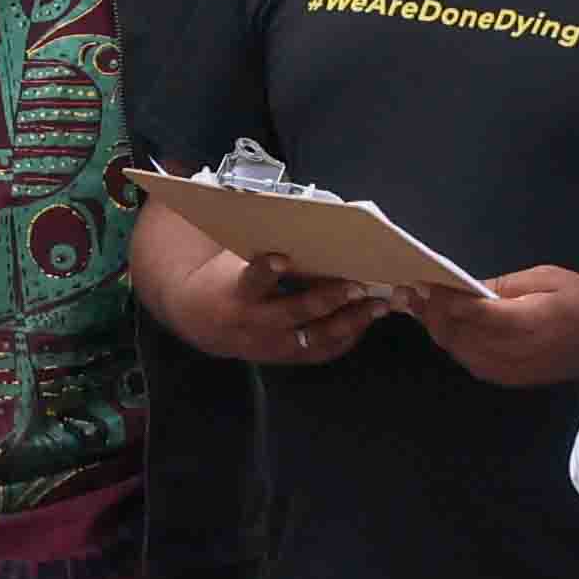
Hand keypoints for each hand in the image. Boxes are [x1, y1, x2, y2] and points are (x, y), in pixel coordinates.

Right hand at [170, 246, 393, 367]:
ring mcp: (268, 345)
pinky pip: (318, 352)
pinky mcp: (282, 357)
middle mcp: (252, 323)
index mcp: (237, 293)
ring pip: (312, 338)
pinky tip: (364, 322)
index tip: (281, 257)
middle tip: (357, 287)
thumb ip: (266, 248)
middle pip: (291, 313)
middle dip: (325, 300)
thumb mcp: (235, 261)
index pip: (251, 281)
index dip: (266, 270)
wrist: (201, 320)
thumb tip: (312, 221)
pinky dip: (345, 338)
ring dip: (348, 322)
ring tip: (377, 306)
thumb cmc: (226, 281)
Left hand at [399, 263, 578, 390]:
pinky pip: (466, 359)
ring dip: (438, 328)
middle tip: (413, 293)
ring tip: (423, 306)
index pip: (468, 312)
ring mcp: (503, 369)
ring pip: (455, 348)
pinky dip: (454, 342)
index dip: (441, 299)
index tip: (422, 283)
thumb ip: (502, 284)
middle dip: (431, 312)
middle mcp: (507, 350)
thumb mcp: (546, 279)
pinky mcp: (502, 378)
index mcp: (522, 322)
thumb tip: (465, 285)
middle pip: (454, 333)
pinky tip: (448, 326)